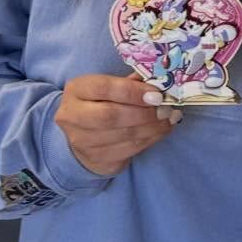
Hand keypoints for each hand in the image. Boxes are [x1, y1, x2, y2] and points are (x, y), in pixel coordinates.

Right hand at [55, 73, 180, 176]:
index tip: (156, 94)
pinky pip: (129, 150)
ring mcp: (81, 141)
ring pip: (122, 135)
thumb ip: (131, 83)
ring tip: (169, 119)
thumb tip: (161, 82)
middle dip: (144, 113)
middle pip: (111, 115)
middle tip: (165, 109)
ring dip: (152, 127)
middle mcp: (72, 116)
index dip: (132, 91)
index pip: (103, 88)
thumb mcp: (110, 87)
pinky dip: (150, 139)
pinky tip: (161, 131)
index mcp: (77, 90)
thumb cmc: (101, 103)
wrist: (83, 135)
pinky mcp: (95, 159)